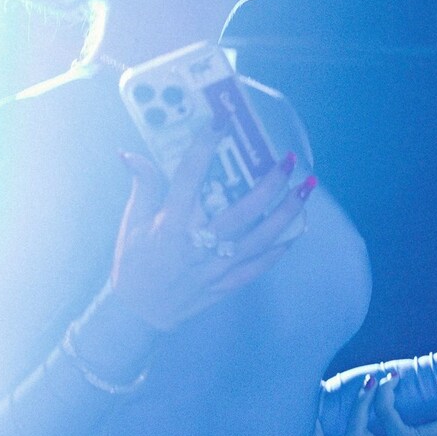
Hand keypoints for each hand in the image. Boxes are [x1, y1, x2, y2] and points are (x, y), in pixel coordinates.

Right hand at [111, 136, 313, 331]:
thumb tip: (132, 153)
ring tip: (306, 189)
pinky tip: (295, 233)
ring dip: (285, 214)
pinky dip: (277, 251)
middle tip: (289, 159)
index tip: (222, 122)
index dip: (205, 147)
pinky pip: (256, 267)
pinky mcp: (225, 285)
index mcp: (171, 224)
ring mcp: (215, 267)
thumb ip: (142, 187)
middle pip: (241, 210)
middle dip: (268, 183)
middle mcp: (198, 244)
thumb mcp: (130, 224)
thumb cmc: (133, 264)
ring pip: (258, 239)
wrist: (138, 314)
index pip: (189, 177)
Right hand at [340, 372, 436, 435]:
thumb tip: (371, 385)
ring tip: (377, 378)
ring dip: (364, 398)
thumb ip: (392, 416)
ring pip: (356, 429)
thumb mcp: (414, 421)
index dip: (333, 434)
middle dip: (353, 406)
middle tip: (368, 381)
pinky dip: (385, 392)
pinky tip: (394, 379)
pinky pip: (384, 414)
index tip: (352, 399)